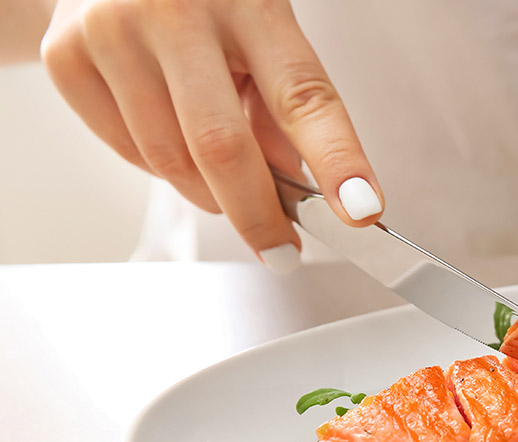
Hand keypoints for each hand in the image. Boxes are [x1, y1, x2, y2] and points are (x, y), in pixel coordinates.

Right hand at [40, 0, 382, 270]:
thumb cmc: (203, 3)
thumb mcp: (261, 36)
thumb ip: (283, 111)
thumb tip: (303, 195)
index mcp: (248, 0)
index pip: (303, 94)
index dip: (337, 159)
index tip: (361, 209)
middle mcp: (176, 9)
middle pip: (222, 147)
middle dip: (258, 215)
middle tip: (282, 250)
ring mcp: (112, 30)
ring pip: (171, 162)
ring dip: (208, 193)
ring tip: (220, 171)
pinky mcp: (67, 56)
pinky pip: (128, 152)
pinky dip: (160, 167)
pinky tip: (168, 130)